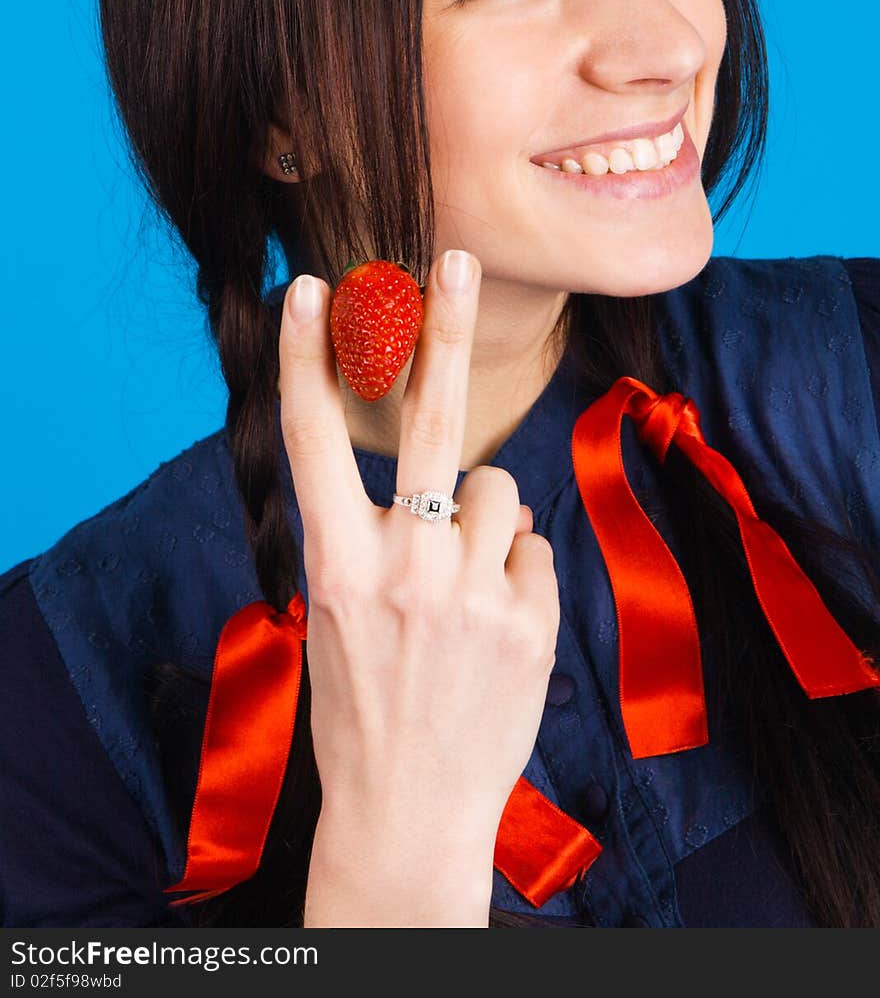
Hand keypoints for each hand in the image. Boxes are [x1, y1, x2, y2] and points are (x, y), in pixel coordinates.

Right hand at [278, 249, 559, 923]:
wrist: (407, 814)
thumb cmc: (360, 708)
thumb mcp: (333, 616)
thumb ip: (373, 540)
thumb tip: (450, 480)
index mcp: (336, 562)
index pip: (313, 438)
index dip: (307, 356)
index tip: (309, 288)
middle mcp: (402, 565)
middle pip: (434, 419)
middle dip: (445, 328)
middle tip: (459, 261)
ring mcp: (471, 592)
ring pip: (502, 489)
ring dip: (488, 520)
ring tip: (465, 588)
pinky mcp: (528, 620)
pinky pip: (532, 547)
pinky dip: (516, 572)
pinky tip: (494, 627)